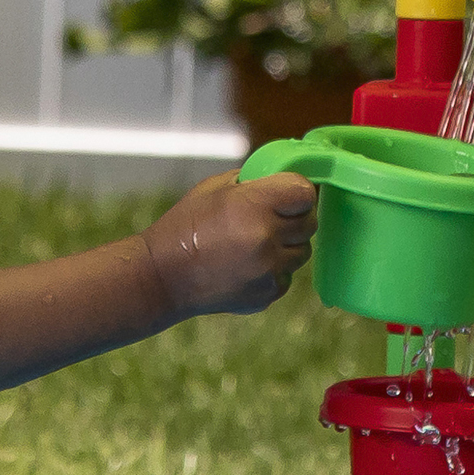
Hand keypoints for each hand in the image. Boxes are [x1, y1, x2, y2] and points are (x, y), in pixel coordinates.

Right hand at [143, 171, 317, 316]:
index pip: (305, 193)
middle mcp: (266, 238)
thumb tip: (285, 180)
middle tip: (267, 218)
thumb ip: (255, 182)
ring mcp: (269, 270)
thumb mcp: (215, 187)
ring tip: (252, 244)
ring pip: (301, 252)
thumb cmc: (186, 226)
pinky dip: (273, 270)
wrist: (164, 276)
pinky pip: (287, 276)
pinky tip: (245, 266)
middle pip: (309, 223)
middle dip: (293, 218)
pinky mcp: (268, 294)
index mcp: (254, 205)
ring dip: (285, 246)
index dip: (298, 192)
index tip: (287, 195)